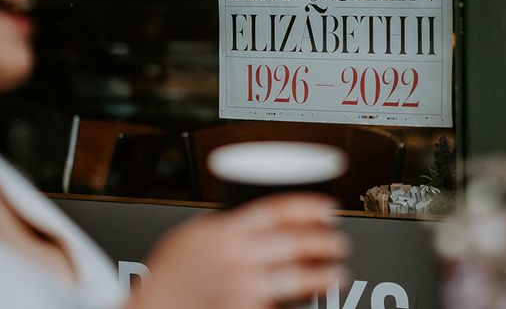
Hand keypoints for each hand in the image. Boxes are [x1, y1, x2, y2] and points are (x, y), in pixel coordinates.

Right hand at [127, 193, 348, 308]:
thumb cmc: (167, 278)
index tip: (328, 208)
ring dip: (323, 274)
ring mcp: (242, 286)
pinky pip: (282, 304)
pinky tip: (313, 298)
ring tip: (337, 272)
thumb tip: (249, 219)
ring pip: (296, 277)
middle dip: (324, 242)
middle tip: (339, 241)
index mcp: (225, 230)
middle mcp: (237, 256)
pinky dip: (302, 301)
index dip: (309, 207)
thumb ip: (223, 227)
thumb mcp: (192, 236)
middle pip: (294, 242)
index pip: (277, 210)